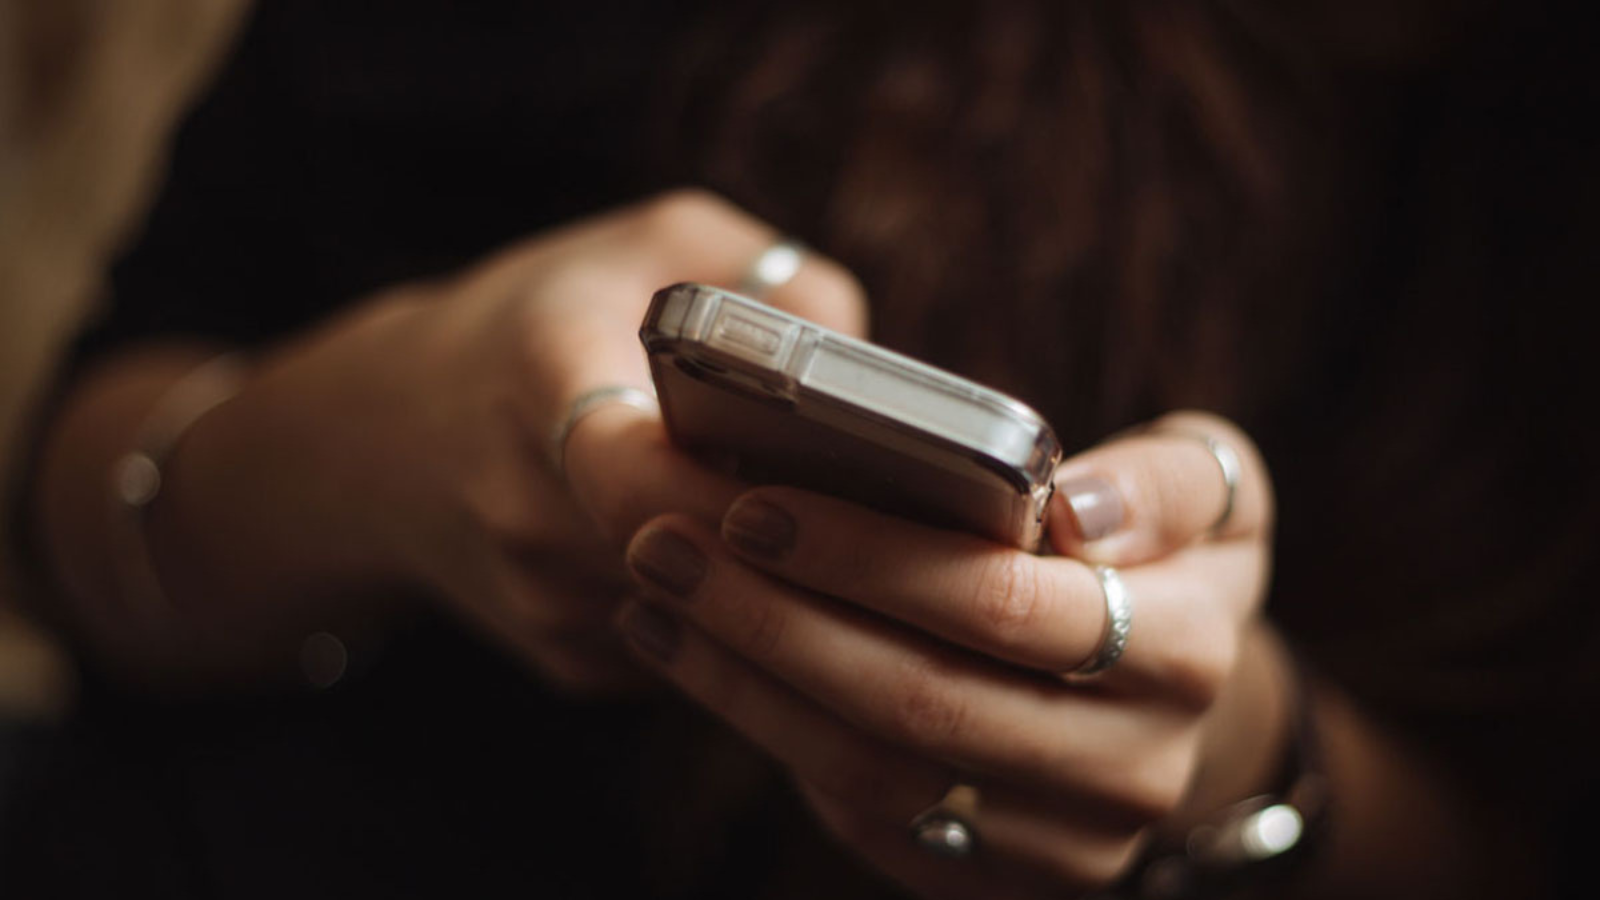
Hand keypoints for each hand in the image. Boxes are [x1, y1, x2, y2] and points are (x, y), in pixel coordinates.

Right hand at [198, 190, 864, 691]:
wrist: (384, 440)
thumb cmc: (541, 322)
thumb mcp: (652, 242)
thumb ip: (772, 279)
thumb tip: (873, 371)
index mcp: (539, 378)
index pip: (633, 467)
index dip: (732, 487)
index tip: (810, 473)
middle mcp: (524, 505)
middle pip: (694, 555)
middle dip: (788, 538)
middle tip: (875, 507)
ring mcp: (541, 599)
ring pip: (707, 613)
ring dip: (772, 582)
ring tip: (830, 529)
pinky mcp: (565, 660)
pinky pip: (688, 648)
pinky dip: (733, 613)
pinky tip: (748, 559)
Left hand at [615, 412, 1284, 895]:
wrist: (1168, 701)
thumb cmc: (1161, 559)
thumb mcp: (1210, 489)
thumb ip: (1165, 481)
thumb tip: (1072, 509)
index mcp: (1187, 649)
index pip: (1003, 604)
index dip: (868, 557)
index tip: (752, 503)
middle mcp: (1135, 766)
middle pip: (919, 701)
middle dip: (772, 619)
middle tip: (665, 545)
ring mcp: (1065, 845)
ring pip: (873, 773)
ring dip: (743, 683)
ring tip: (656, 597)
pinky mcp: (997, 883)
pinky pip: (864, 818)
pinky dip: (768, 733)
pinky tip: (696, 659)